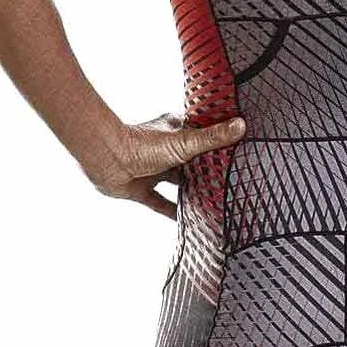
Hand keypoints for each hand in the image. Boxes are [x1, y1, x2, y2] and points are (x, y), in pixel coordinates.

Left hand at [84, 113, 246, 218]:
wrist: (105, 159)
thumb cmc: (141, 144)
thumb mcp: (184, 142)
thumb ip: (212, 138)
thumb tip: (241, 126)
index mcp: (175, 132)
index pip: (201, 135)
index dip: (218, 142)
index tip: (237, 150)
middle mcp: (164, 150)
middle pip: (191, 161)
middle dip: (207, 170)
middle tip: (229, 180)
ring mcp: (152, 169)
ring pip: (176, 182)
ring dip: (191, 190)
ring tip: (213, 200)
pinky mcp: (140, 189)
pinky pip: (159, 202)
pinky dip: (172, 211)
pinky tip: (186, 220)